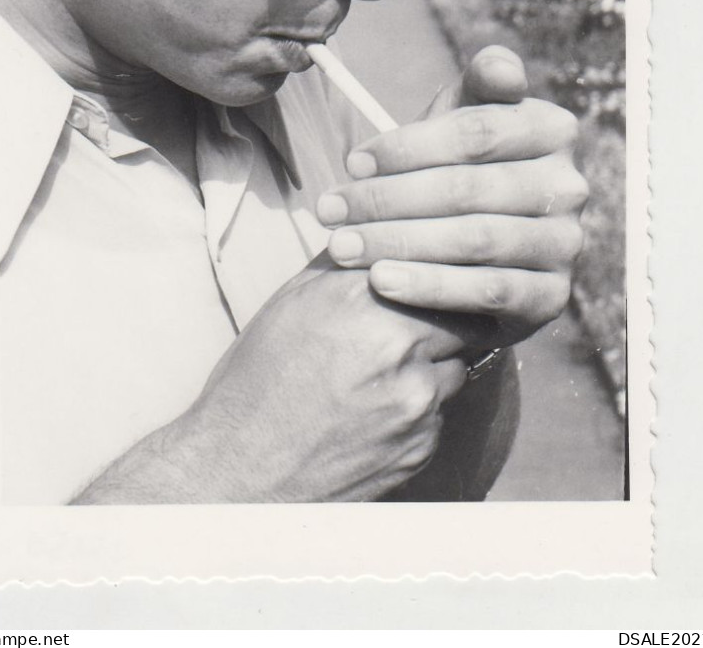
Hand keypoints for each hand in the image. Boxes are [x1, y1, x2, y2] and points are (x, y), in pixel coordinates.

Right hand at [75, 260, 471, 503]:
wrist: (238, 470)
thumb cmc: (256, 380)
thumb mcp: (291, 302)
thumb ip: (344, 264)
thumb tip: (377, 231)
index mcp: (361, 297)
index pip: (436, 267)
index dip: (440, 273)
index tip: (442, 274)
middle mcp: (396, 344)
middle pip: (463, 316)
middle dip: (448, 319)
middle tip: (427, 323)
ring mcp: (415, 398)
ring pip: (457, 365)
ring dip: (436, 364)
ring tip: (388, 373)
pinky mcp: (422, 443)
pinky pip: (440, 412)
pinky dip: (421, 408)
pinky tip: (377, 412)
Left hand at [316, 46, 587, 346]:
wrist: (468, 250)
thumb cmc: (458, 167)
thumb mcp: (463, 118)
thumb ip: (478, 85)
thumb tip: (501, 67)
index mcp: (552, 129)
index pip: (474, 133)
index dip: (406, 146)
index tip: (351, 161)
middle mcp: (569, 186)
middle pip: (467, 189)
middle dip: (386, 200)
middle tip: (328, 210)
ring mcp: (566, 243)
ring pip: (475, 239)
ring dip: (398, 243)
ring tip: (341, 247)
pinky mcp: (553, 297)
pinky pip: (488, 291)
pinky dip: (430, 285)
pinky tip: (381, 280)